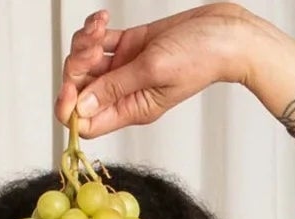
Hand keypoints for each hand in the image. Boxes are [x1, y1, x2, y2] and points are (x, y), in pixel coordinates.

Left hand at [54, 4, 255, 137]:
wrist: (224, 32)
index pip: (87, 122)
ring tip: (100, 27)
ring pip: (86, 63)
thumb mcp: (154, 70)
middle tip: (93, 47)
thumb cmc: (200, 56)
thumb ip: (115, 87)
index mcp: (132, 109)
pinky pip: (99, 42)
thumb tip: (81, 106)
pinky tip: (103, 19)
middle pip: (81, 89)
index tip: (71, 87)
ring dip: (84, 43)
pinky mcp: (129, 46)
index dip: (71, 108)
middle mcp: (125, 92)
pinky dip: (94, 30)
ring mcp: (126, 68)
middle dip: (77, 67)